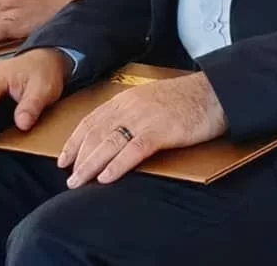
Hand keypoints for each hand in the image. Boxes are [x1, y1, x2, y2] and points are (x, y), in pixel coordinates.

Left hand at [58, 72, 226, 188]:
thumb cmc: (184, 100)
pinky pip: (133, 150)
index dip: (75, 141)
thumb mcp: (150, 101)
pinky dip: (117, 165)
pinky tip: (106, 178)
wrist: (213, 93)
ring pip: (109, 143)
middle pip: (95, 133)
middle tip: (68, 178)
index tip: (63, 158)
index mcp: (125, 100)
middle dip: (78, 157)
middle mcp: (129, 107)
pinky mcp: (160, 131)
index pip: (91, 120)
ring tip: (78, 182)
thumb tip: (115, 135)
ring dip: (90, 164)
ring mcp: (144, 118)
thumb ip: (132, 114)